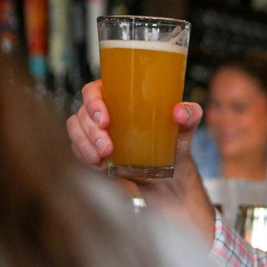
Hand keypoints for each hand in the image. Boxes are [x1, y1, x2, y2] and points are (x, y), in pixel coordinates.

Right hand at [67, 81, 216, 243]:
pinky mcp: (92, 151)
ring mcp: (94, 132)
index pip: (94, 90)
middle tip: (107, 147)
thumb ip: (191, 114)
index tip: (105, 119)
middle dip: (90, 130)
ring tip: (103, 158)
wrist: (169, 175)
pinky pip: (77, 149)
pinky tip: (100, 165)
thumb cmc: (174, 143)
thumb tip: (180, 111)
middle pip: (82, 112)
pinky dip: (85, 157)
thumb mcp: (185, 129)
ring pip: (75, 130)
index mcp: (119, 97)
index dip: (93, 102)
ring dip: (84, 144)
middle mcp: (103, 112)